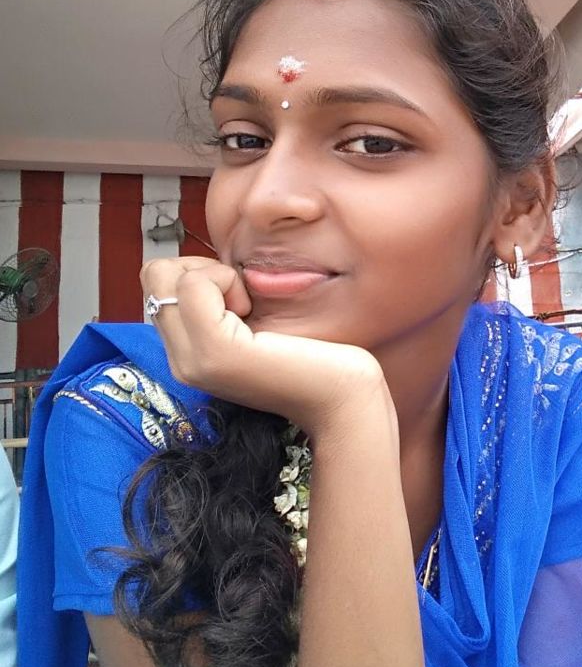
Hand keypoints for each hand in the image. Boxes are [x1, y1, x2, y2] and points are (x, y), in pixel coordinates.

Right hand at [140, 257, 393, 440]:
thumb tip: (198, 269)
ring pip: (166, 276)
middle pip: (154, 275)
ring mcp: (193, 360)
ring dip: (215, 275)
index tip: (238, 300)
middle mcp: (181, 362)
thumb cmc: (312, 354)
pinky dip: (226, 281)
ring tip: (249, 310)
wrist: (343, 397)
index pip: (157, 285)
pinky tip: (253, 313)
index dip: (196, 274)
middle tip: (242, 300)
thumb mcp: (252, 324)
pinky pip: (194, 285)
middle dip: (200, 269)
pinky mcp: (214, 351)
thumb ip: (219, 306)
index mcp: (189, 355)